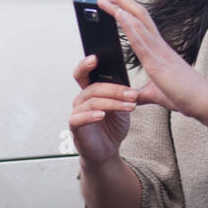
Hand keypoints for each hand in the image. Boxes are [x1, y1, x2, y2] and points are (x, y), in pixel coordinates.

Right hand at [69, 54, 138, 168]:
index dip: (86, 64)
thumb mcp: (122, 107)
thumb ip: (123, 95)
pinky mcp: (75, 127)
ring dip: (113, 103)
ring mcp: (77, 112)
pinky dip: (91, 115)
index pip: (84, 73)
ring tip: (130, 107)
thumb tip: (130, 84)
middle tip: (132, 94)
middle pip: (93, 87)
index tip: (96, 57)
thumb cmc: (113, 127)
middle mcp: (82, 99)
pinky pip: (79, 118)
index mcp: (91, 91)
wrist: (108, 150)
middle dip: (115, 89)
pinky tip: (102, 115)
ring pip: (92, 102)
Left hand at [96, 0, 207, 121]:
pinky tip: (117, 14)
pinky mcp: (157, 64)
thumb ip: (143, 94)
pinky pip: (140, 41)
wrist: (206, 105)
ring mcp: (159, 53)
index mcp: (160, 51)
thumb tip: (132, 97)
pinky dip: (128, 25)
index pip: (143, 22)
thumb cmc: (188, 97)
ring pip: (138, 22)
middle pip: (140, 15)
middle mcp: (160, 46)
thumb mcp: (157, 95)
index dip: (131, 5)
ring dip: (119, 7)